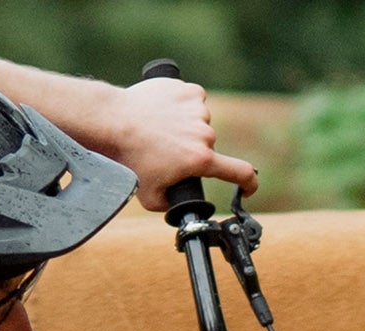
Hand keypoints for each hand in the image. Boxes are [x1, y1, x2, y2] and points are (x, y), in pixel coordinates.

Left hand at [110, 75, 257, 207]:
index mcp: (201, 160)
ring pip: (200, 124)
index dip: (249, 183)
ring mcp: (198, 109)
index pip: (240, 172)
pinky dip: (183, 108)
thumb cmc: (131, 161)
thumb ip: (170, 204)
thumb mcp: (151, 198)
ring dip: (186, 128)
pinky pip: (193, 102)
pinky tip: (164, 112)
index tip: (247, 187)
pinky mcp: (189, 91)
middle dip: (193, 152)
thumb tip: (177, 204)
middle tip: (166, 152)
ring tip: (160, 131)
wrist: (115, 124)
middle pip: (208, 147)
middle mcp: (205, 133)